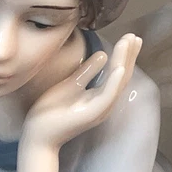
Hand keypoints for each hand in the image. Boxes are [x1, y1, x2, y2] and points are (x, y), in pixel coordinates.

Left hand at [22, 33, 141, 150]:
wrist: (37, 136)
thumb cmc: (51, 112)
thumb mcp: (70, 85)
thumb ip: (86, 71)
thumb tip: (102, 54)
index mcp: (99, 96)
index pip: (118, 72)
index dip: (125, 55)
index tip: (130, 37)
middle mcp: (104, 103)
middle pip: (122, 76)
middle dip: (129, 55)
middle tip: (135, 35)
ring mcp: (99, 109)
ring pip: (118, 82)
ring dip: (125, 61)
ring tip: (129, 42)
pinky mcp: (91, 114)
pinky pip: (106, 96)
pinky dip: (114, 82)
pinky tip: (119, 67)